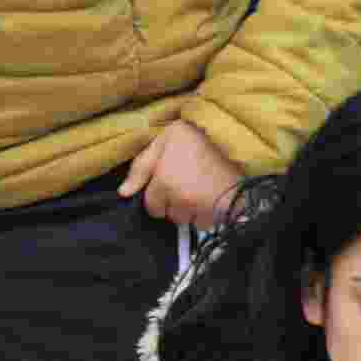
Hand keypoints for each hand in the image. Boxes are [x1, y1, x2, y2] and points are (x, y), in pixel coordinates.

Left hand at [118, 119, 242, 228]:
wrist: (237, 142)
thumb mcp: (165, 140)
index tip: (170, 182)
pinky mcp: (218, 214)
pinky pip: (205, 223)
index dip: (159, 195)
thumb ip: (141, 166)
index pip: (152, 206)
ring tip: (200, 189)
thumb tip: (123, 192)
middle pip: (170, 216)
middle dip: (174, 204)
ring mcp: (201, 209)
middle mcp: (181, 199)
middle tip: (187, 183)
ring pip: (188, 221)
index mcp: (164, 182)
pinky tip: (212, 196)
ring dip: (191, 210)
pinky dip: (207, 214)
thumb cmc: (199, 137)